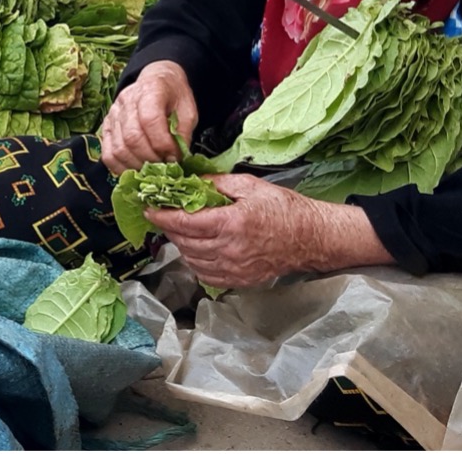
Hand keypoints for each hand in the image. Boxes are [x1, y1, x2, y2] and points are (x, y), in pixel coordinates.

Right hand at [100, 61, 197, 172]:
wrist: (158, 81)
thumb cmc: (174, 97)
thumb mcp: (188, 111)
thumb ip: (183, 134)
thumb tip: (176, 158)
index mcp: (151, 90)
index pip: (150, 120)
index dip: (163, 144)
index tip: (176, 157)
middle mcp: (127, 100)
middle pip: (132, 137)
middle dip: (151, 159)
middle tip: (165, 168)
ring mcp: (113, 114)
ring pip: (119, 148)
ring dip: (137, 166)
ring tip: (153, 170)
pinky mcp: (106, 126)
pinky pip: (108, 154)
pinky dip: (121, 168)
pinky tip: (136, 170)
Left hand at [146, 174, 391, 288]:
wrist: (312, 237)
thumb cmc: (285, 209)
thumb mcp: (249, 185)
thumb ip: (217, 183)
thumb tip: (192, 181)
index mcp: (230, 223)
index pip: (184, 222)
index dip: (162, 216)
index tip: (150, 210)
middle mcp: (229, 249)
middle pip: (184, 241)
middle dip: (169, 228)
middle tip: (163, 216)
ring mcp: (234, 268)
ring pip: (191, 260)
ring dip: (180, 245)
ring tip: (181, 230)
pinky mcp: (240, 280)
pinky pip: (206, 275)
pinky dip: (195, 263)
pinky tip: (197, 250)